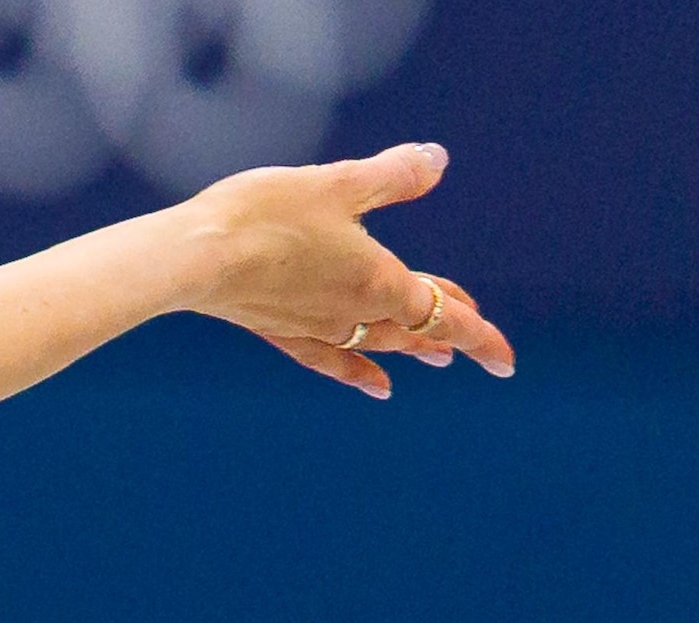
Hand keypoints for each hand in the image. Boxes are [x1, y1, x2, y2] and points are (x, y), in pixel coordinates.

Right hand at [173, 143, 516, 393]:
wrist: (193, 258)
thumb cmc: (265, 215)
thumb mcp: (338, 182)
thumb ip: (392, 175)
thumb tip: (437, 161)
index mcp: (378, 279)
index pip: (443, 313)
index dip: (479, 335)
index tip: (506, 361)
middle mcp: (352, 313)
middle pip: (414, 328)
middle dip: (449, 332)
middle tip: (478, 343)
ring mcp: (314, 326)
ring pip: (377, 343)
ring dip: (410, 348)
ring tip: (433, 357)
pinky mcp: (279, 330)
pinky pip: (331, 359)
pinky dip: (359, 372)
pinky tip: (375, 385)